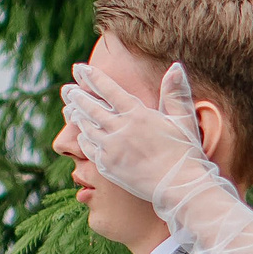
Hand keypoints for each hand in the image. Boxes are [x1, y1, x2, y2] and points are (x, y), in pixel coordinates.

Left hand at [62, 60, 209, 199]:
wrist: (180, 187)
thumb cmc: (185, 152)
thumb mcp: (184, 119)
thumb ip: (176, 92)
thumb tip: (176, 66)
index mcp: (137, 115)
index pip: (108, 90)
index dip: (92, 78)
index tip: (80, 69)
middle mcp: (120, 130)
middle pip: (91, 108)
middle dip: (77, 96)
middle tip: (67, 89)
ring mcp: (111, 149)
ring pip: (87, 128)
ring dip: (76, 116)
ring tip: (69, 109)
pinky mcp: (109, 166)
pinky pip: (90, 149)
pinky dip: (84, 139)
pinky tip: (82, 135)